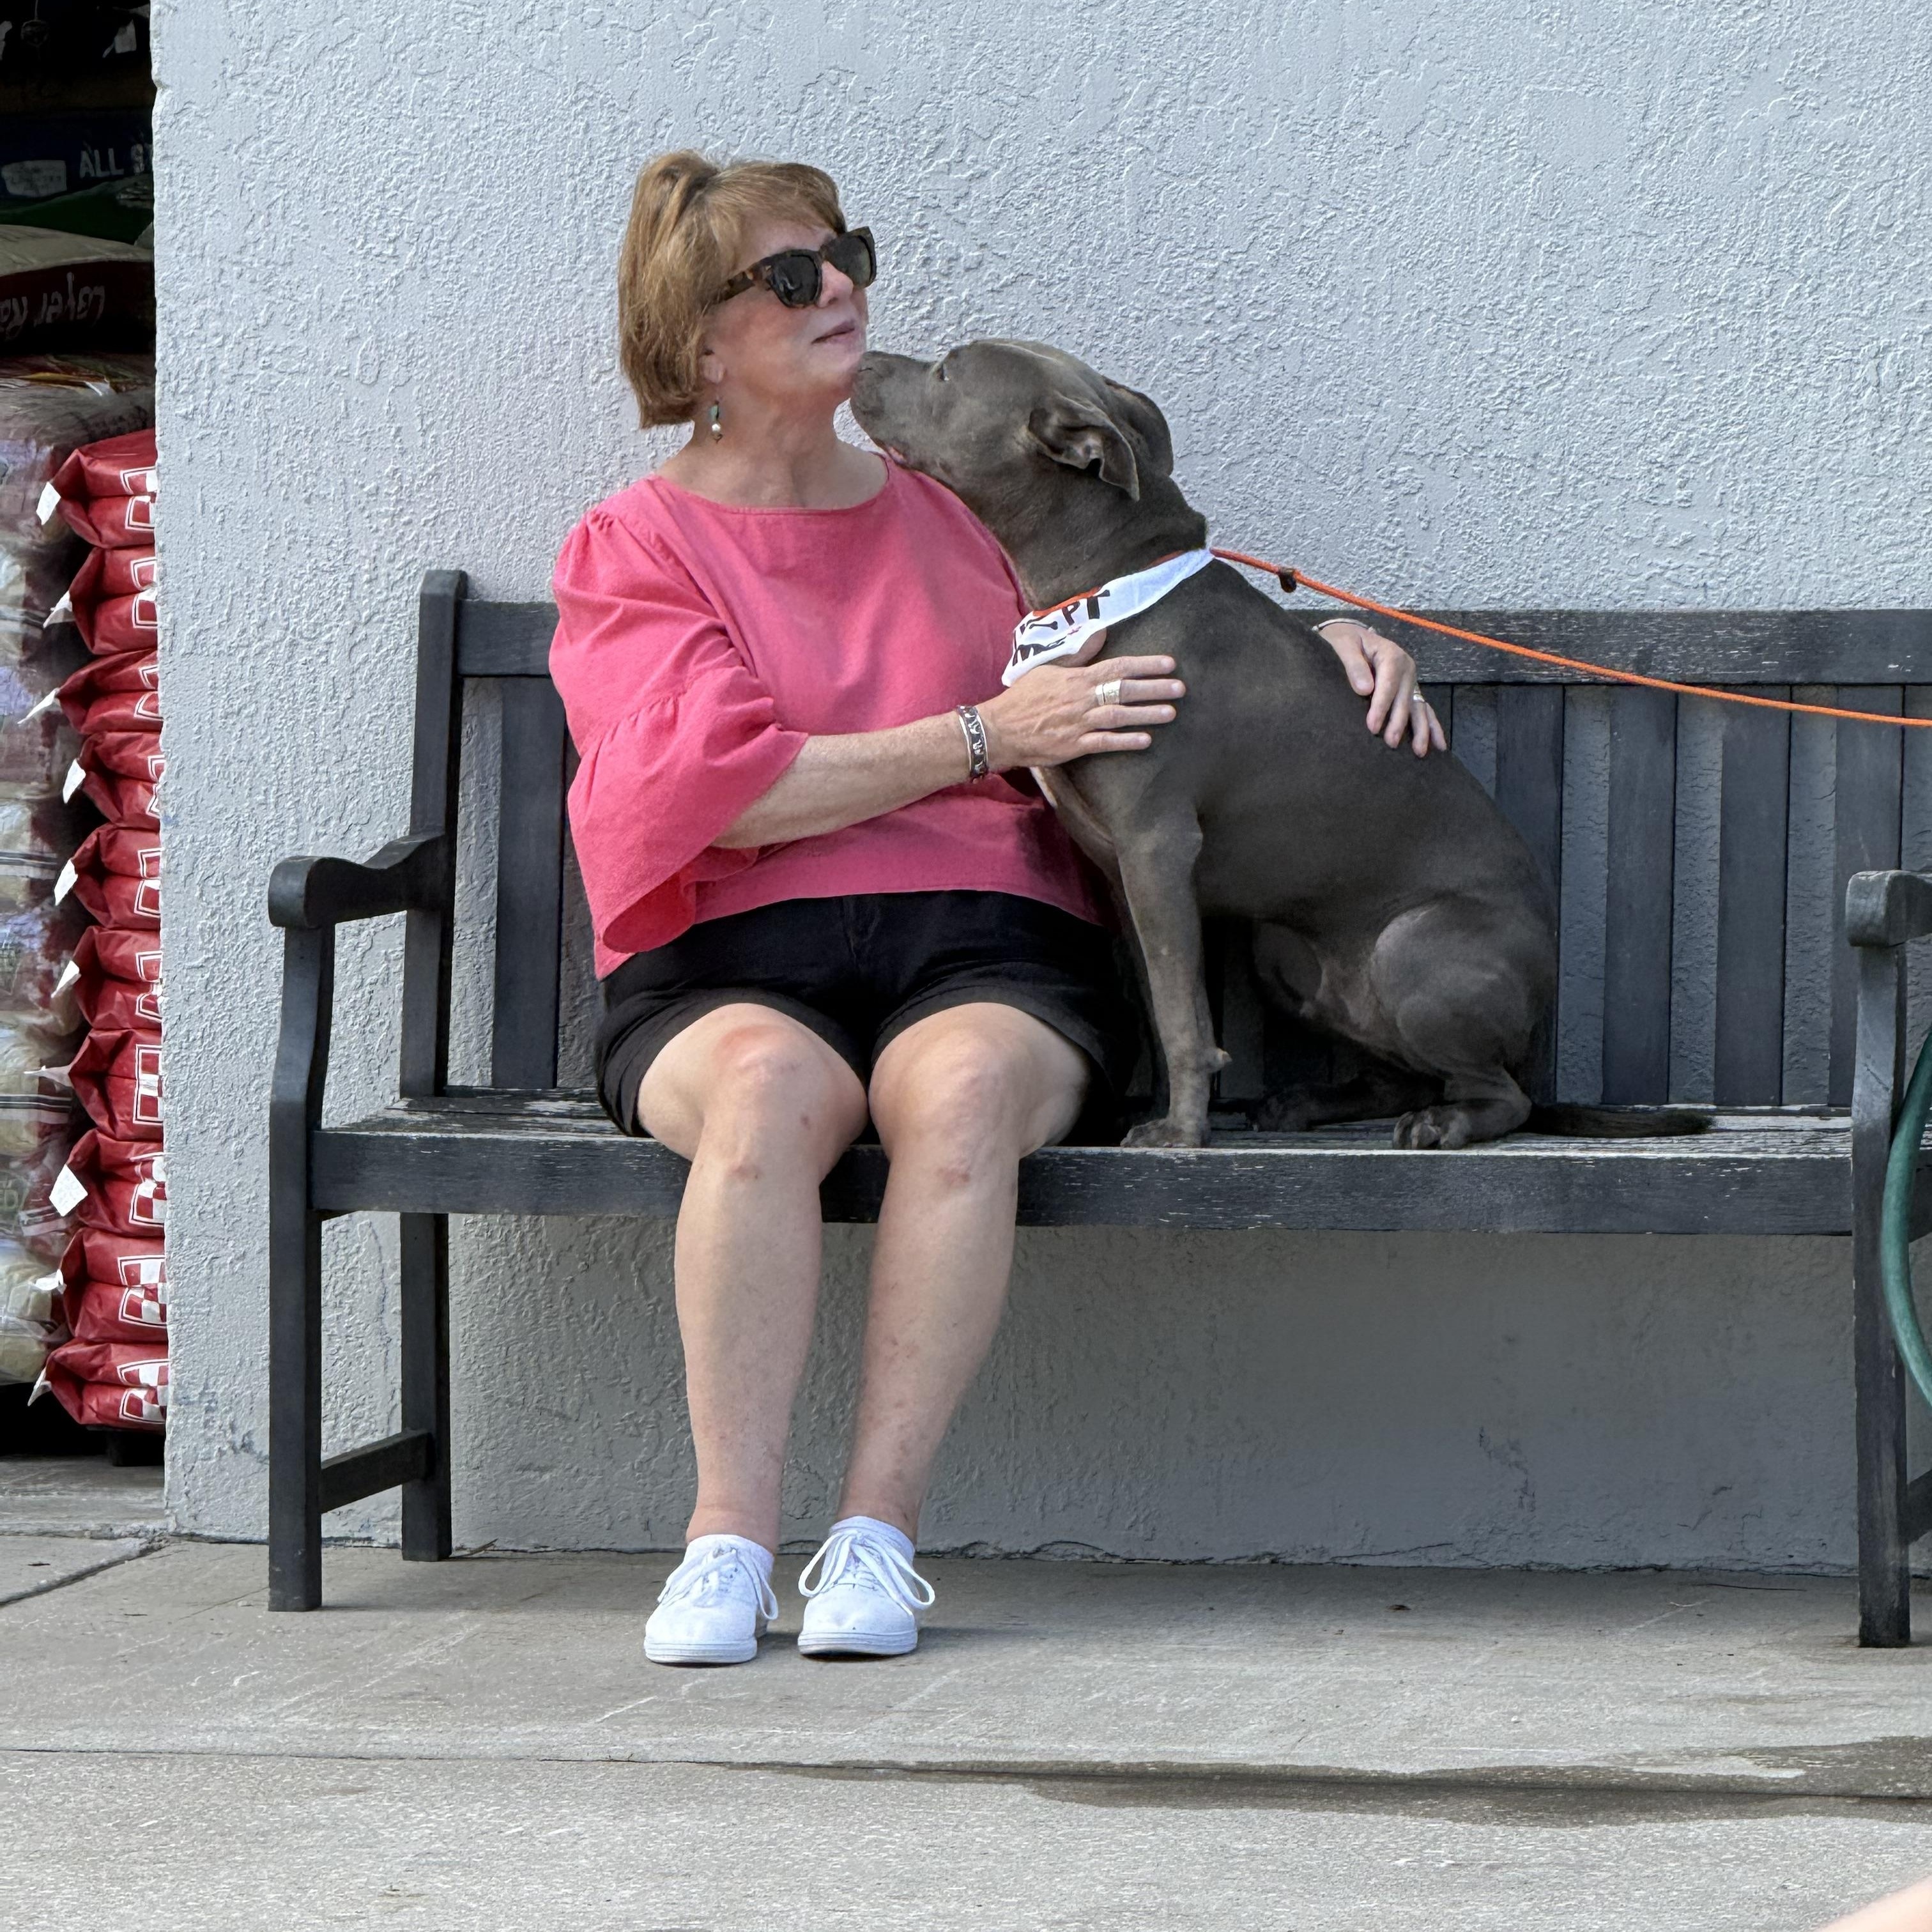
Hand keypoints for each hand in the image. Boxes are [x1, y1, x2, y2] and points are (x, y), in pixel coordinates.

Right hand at [977, 641, 1185, 771]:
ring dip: (1146, 714)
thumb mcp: (1047, 668)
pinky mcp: (1073, 746)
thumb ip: (1077, 653)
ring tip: (1171, 713)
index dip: (1145, 664)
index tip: (1169, 663)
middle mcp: (1081, 698)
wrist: (999, 729)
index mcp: (1077, 677)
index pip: (1117, 666)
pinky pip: (1104, 742)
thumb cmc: (1023, 698)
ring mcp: (1078, 722)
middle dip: (1153, 688)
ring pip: (1118, 715)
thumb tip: (1100, 632)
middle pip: (1123, 690)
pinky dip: (1125, 741)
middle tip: (1180, 688)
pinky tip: (1145, 740)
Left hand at [1316, 619, 1445, 756]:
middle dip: (1399, 723)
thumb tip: (1364, 689)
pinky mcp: (1411, 690)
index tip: (1372, 727)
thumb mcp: (1343, 644)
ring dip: (1421, 730)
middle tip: (1390, 743)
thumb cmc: (1345, 640)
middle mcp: (1407, 668)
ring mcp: (1411, 680)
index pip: (1388, 685)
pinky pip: (1424, 709)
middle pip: (1405, 699)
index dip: (1381, 707)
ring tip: (1419, 752)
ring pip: (1419, 707)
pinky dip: (1431, 726)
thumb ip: (1353, 664)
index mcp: (1391, 655)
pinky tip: (1439, 745)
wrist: (1353, 637)